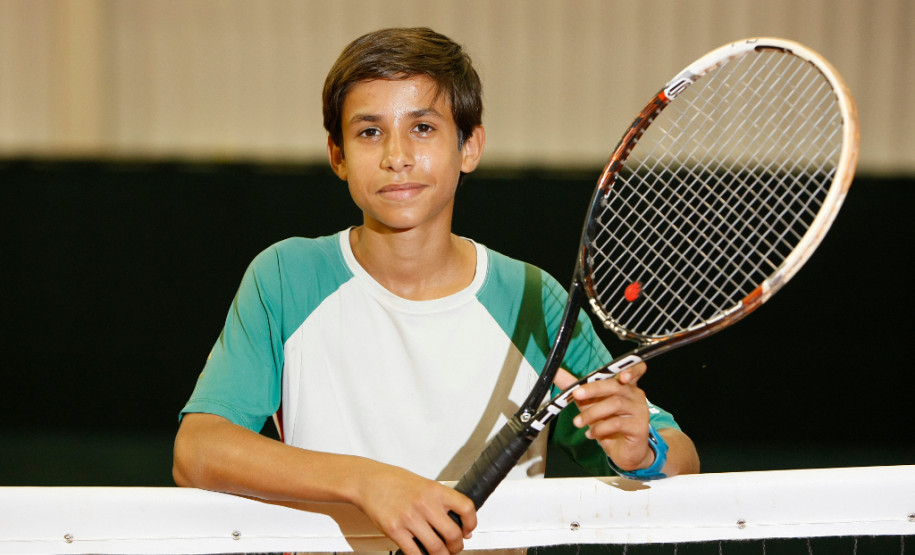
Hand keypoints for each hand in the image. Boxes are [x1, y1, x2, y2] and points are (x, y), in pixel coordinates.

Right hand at [353, 462, 475, 554]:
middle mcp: (424, 504)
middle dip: (456, 547)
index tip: (468, 530)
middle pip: (453, 534)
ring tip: (440, 554)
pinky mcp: (395, 530)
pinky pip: (414, 553)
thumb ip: (441, 503)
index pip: (466, 508)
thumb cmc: (394, 481)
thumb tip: (461, 527)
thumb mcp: (423, 485)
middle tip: (454, 548)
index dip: (471, 523)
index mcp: (435, 490)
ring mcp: (409, 518)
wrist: (367, 481)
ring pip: (436, 548)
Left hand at [566, 363, 654, 471]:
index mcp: (626, 385)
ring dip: (591, 413)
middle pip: (615, 386)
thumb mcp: (589, 403)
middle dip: (593, 389)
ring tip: (577, 422)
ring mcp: (639, 410)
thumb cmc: (608, 423)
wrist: (622, 451)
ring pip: (615, 404)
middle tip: (576, 395)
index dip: (631, 369)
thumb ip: (575, 387)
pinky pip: (617, 423)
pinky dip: (599, 428)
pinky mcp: (639, 427)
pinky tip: (590, 434)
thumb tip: (556, 373)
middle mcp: (635, 395)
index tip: (620, 375)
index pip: (635, 370)